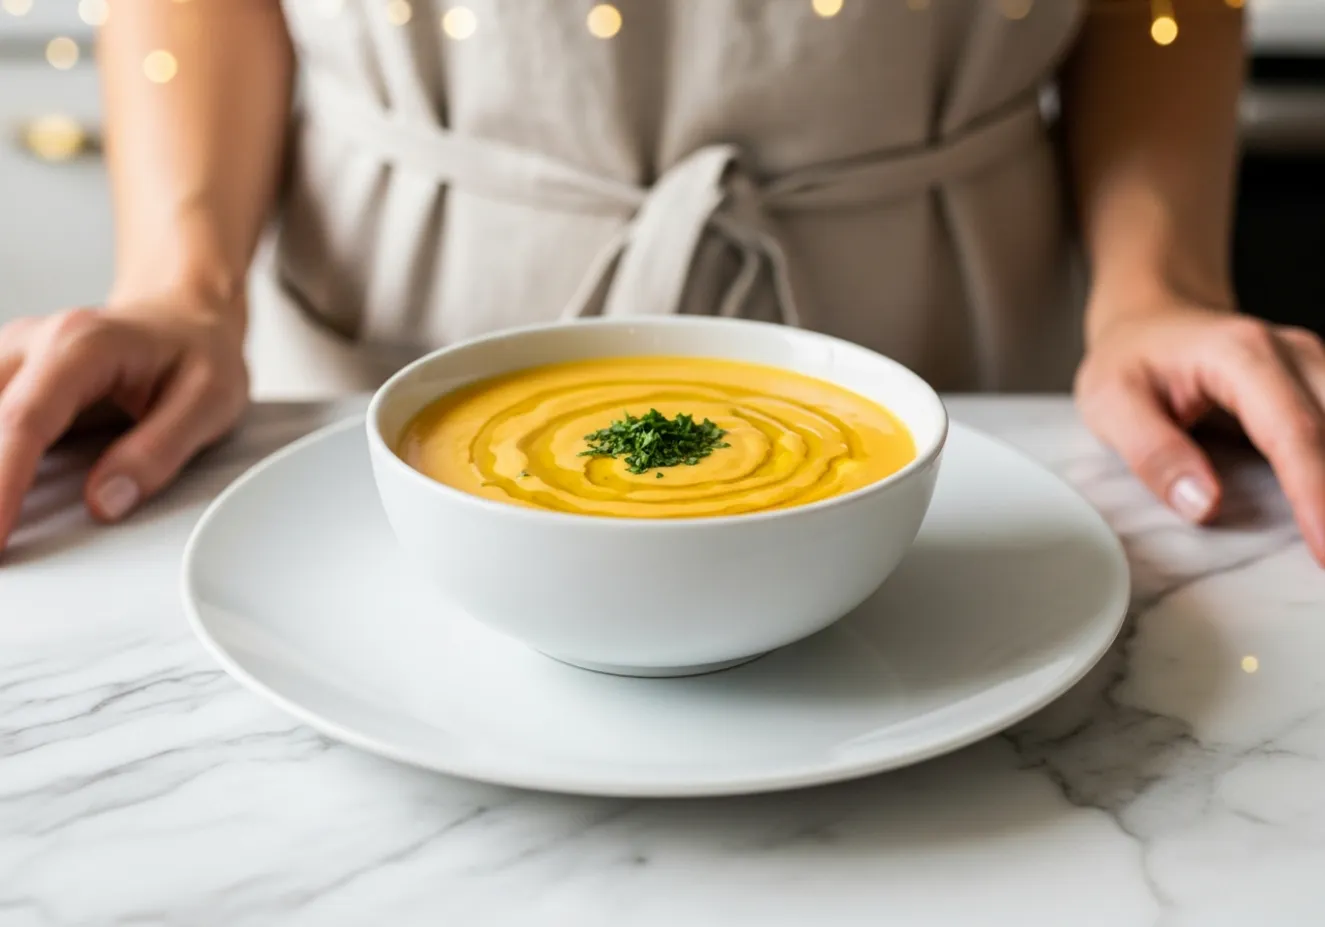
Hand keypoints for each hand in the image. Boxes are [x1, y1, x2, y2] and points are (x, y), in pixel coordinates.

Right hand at [0, 294, 248, 552]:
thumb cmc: (200, 354)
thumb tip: (104, 503)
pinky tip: (2, 494)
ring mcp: (9, 357)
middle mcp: (32, 342)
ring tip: (4, 531)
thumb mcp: (210, 401)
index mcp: (81, 345)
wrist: (185, 318)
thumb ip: (158, 452)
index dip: (0, 485)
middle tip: (2, 551)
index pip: (24, 421)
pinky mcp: (2, 376)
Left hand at [1076, 298, 1324, 563]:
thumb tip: (1204, 504)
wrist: (1150, 319)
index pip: (1294, 434)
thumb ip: (1154, 452)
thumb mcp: (1111, 402)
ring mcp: (1316, 368)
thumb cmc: (1129, 359)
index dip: (1316, 496)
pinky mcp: (1322, 387)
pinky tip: (1324, 510)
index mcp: (1242, 355)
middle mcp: (1294, 354)